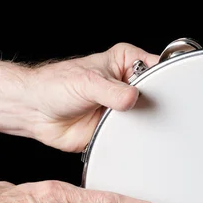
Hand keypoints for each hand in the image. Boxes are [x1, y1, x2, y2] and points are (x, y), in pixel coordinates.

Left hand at [23, 42, 157, 151]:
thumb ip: (111, 91)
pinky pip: (133, 136)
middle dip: (155, 105)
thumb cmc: (55, 86)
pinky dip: (133, 140)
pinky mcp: (117, 129)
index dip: (164, 79)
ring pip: (147, 118)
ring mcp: (124, 108)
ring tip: (133, 124)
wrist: (36, 112)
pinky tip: (128, 138)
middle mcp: (127, 85)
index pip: (156, 67)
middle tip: (147, 110)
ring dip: (143, 124)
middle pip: (156, 95)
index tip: (166, 91)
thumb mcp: (87, 83)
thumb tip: (131, 98)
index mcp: (126, 63)